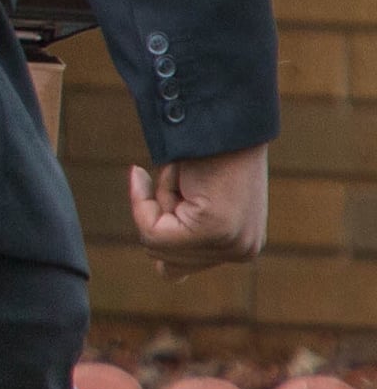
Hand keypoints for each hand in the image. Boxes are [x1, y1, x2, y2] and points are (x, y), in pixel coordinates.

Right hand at [132, 142, 269, 276]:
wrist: (221, 116)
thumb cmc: (206, 147)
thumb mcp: (194, 197)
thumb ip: (184, 233)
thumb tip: (164, 272)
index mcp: (243, 246)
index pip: (179, 268)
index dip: (160, 229)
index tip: (172, 187)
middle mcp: (244, 251)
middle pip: (165, 263)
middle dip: (157, 219)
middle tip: (179, 180)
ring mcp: (232, 244)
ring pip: (155, 246)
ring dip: (156, 204)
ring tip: (183, 176)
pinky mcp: (214, 231)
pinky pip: (152, 231)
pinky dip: (144, 201)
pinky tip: (174, 173)